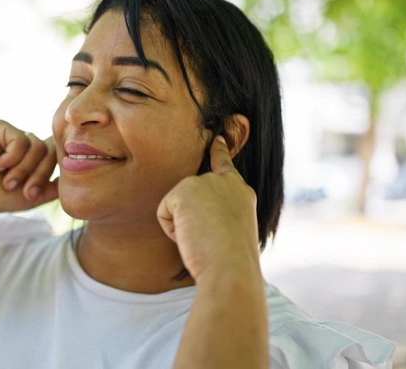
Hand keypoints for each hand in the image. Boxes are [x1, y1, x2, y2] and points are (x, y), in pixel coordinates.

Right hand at [0, 120, 57, 214]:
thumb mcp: (35, 195)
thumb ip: (56, 186)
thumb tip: (78, 174)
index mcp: (36, 156)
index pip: (57, 157)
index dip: (48, 174)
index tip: (31, 192)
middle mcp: (27, 142)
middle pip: (50, 151)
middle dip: (38, 175)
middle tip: (22, 190)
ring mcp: (15, 134)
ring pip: (37, 146)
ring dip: (23, 169)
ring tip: (8, 181)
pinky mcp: (1, 127)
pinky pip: (21, 140)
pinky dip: (12, 158)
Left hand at [156, 136, 259, 279]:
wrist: (231, 268)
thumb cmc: (231, 264)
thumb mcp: (232, 234)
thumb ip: (218, 215)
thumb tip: (196, 220)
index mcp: (241, 193)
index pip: (225, 166)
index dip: (219, 151)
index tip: (217, 138)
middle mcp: (225, 182)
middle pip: (188, 193)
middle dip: (187, 218)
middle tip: (207, 239)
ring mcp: (206, 181)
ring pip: (176, 207)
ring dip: (183, 227)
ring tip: (204, 239)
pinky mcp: (185, 188)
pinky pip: (164, 212)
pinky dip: (172, 230)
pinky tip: (192, 236)